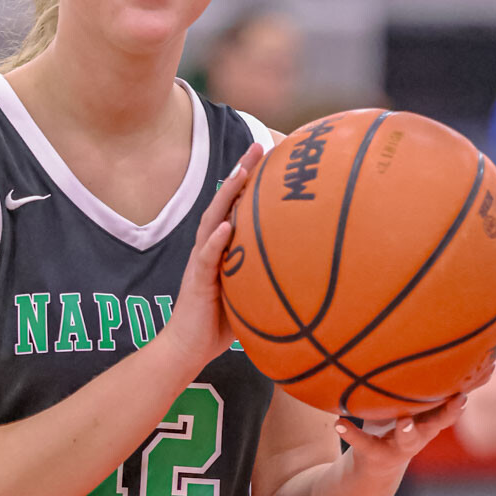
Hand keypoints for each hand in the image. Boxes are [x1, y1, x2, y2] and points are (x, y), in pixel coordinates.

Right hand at [164, 140, 263, 374]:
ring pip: (212, 220)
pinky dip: (216, 241)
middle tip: (258, 145)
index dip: (251, 179)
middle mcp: (210, 247)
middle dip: (240, 172)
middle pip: (224, 201)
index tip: (271, 153)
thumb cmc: (220, 324)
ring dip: (225, 195)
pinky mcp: (196, 281)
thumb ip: (268, 276)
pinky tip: (226, 226)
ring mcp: (201, 262)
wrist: (187, 349)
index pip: (237, 205)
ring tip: (240, 172)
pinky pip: (207, 258)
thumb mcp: (250, 294)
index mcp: (223, 248)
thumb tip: (308, 270)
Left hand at [334, 394, 467, 477]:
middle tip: (459, 400)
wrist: (378, 462)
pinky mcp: (376, 453)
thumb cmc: (399, 421)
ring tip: (404, 420)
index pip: (450, 409)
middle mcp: (420, 434)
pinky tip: (339, 422)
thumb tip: (433, 345)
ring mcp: (400, 446)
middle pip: (436, 424)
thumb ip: (419, 385)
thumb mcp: (412, 407)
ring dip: (408, 429)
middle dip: (446, 414)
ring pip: (407, 438)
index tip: (469, 390)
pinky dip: (351, 433)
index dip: (459, 402)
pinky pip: (363, 443)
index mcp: (430, 420)